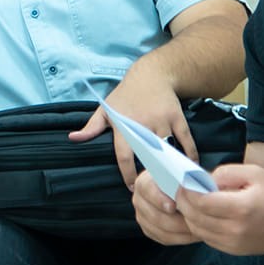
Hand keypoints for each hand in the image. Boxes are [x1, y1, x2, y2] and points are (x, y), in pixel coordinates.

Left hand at [70, 66, 192, 185]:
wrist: (151, 74)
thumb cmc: (126, 95)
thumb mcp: (106, 109)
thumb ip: (91, 127)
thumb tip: (73, 138)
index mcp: (124, 125)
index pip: (125, 155)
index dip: (128, 174)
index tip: (131, 187)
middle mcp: (143, 124)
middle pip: (148, 156)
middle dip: (151, 175)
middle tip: (153, 190)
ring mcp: (162, 121)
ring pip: (168, 150)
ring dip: (171, 167)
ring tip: (171, 183)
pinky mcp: (177, 118)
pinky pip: (186, 140)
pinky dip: (190, 154)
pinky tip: (190, 166)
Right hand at [132, 173, 196, 244]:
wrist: (180, 189)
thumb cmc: (182, 180)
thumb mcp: (182, 175)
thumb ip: (183, 181)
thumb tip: (191, 189)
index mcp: (144, 182)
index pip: (147, 190)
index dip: (159, 199)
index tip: (173, 207)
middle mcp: (139, 199)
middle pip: (155, 216)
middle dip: (177, 221)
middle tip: (195, 222)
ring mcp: (142, 216)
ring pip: (160, 230)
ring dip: (181, 231)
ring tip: (198, 228)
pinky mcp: (149, 230)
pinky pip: (164, 238)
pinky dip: (180, 238)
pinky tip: (193, 233)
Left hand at [172, 161, 263, 255]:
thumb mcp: (254, 172)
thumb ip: (225, 173)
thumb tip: (202, 180)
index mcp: (242, 208)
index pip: (201, 202)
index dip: (187, 191)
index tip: (182, 181)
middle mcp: (236, 230)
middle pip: (195, 218)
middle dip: (183, 203)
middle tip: (181, 190)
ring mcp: (234, 244)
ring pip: (197, 231)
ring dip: (189, 215)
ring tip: (190, 201)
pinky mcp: (234, 251)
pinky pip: (207, 239)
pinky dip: (200, 226)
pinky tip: (204, 214)